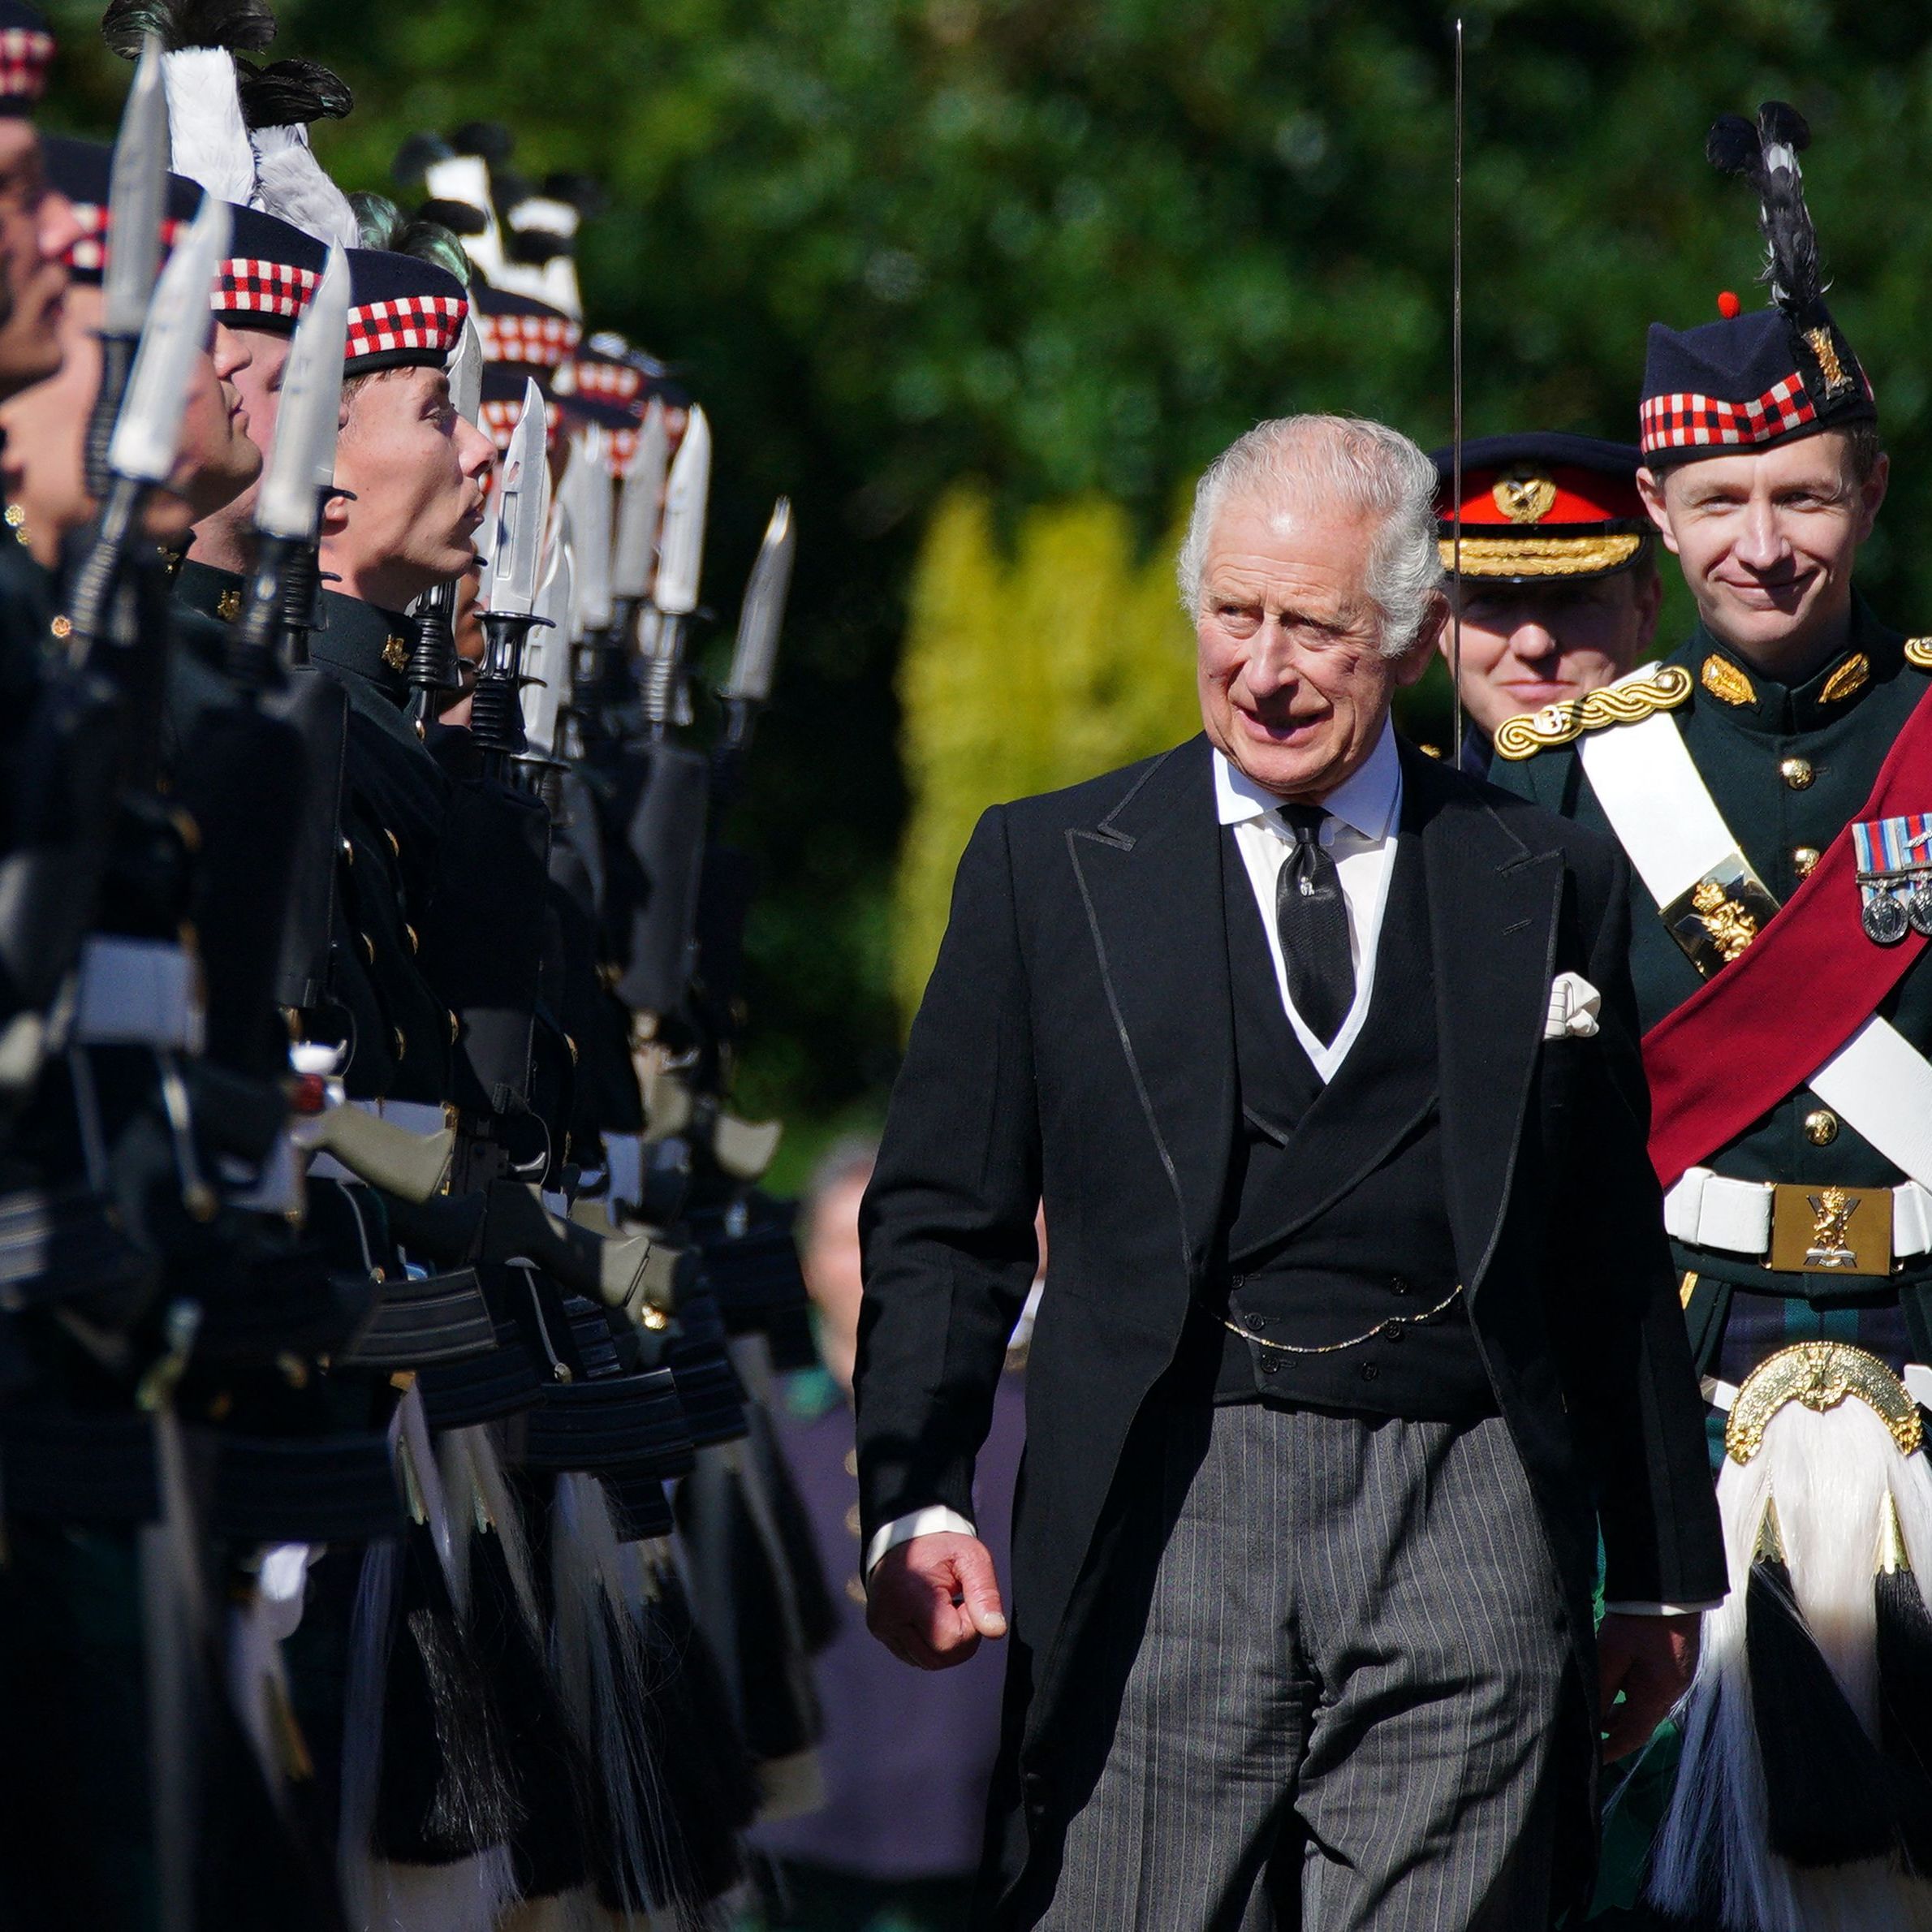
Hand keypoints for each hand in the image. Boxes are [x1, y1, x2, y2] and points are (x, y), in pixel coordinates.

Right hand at [867, 1532, 1007, 1670]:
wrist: (906, 1535)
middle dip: (958, 1638)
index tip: (965, 1600)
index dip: (969, 1626)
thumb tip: (995, 1630)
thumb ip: (986, 1594)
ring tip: (943, 1609)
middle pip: (938, 1658)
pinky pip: (913, 1656)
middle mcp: (889, 1616)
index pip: (950, 1641)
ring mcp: (882, 1626)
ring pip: (926, 1662)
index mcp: (911, 1595)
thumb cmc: (940, 1547)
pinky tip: (930, 1617)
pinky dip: (929, 1644)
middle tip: (958, 1605)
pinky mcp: (879, 1630)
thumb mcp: (972, 1558)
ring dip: (944, 1644)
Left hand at [1597, 1610, 1699, 1761]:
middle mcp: (1671, 1692)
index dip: (1612, 1749)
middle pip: (1641, 1722)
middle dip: (1615, 1730)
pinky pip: (1652, 1688)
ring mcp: (1676, 1677)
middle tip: (1590, 1733)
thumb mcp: (1610, 1654)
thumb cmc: (1638, 1622)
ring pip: (1646, 1704)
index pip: (1633, 1736)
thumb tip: (1590, 1717)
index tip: (1593, 1758)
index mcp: (1657, 1695)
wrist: (1669, 1589)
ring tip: (1597, 1709)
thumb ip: (1601, 1688)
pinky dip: (1633, 1693)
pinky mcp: (1675, 1663)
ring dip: (1623, 1710)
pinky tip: (1617, 1684)